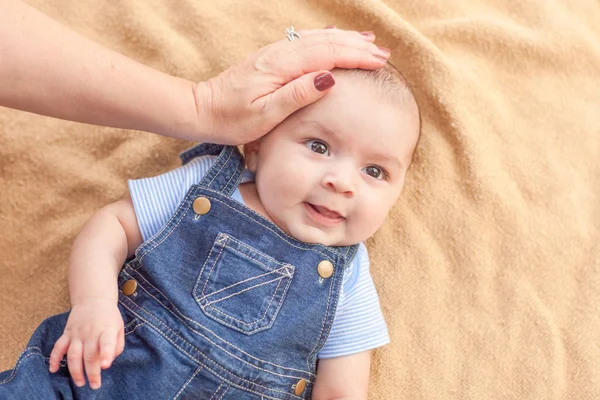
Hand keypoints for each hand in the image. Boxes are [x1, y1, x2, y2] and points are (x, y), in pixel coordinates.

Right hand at [49, 299, 124, 389]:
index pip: (106, 342)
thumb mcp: (119, 327)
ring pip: (73, 354)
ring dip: (75, 371)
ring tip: (80, 383)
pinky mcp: (67, 333)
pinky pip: (58, 347)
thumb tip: (108, 361)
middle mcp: (91, 332)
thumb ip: (117, 345)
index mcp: (107, 329)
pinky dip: (54, 358)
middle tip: (95, 385)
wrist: (93, 299)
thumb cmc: (109, 317)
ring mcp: (77, 333)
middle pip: (89, 355)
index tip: (105, 366)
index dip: (105, 354)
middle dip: (92, 372)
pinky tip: (53, 369)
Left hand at [194, 27, 390, 144]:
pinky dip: (325, 40)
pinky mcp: (270, 59)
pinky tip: (333, 38)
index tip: (378, 61)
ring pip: (316, 39)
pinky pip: (304, 42)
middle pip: (325, 42)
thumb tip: (328, 78)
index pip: (327, 55)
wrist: (201, 109)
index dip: (355, 56)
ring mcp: (274, 54)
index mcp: (280, 68)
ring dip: (344, 40)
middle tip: (382, 52)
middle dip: (356, 45)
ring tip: (367, 42)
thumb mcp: (265, 115)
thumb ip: (296, 94)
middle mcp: (279, 54)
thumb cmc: (231, 119)